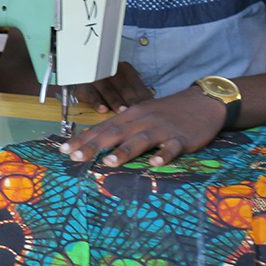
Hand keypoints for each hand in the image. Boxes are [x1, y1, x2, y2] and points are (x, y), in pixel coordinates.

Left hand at [60, 88, 224, 166]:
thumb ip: (122, 127)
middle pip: (115, 133)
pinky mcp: (181, 138)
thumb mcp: (142, 115)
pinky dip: (164, 155)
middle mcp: (142, 121)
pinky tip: (156, 164)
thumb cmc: (167, 112)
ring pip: (140, 139)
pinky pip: (171, 147)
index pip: (102, 128)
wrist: (202, 102)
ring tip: (108, 162)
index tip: (63, 149)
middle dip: (94, 145)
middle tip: (75, 157)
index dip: (83, 139)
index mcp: (130, 116)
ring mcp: (162, 129)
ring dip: (124, 151)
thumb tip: (96, 140)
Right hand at [73, 62, 153, 111]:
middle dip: (132, 101)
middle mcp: (111, 72)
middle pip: (124, 88)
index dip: (145, 99)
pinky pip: (90, 94)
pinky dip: (96, 102)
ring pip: (108, 90)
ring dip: (116, 101)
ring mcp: (96, 79)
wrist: (84, 75)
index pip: (138, 86)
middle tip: (140, 112)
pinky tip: (102, 109)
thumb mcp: (125, 87)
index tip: (152, 111)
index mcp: (126, 70)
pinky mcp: (84, 87)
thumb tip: (152, 109)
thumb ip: (136, 96)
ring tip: (122, 111)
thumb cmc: (112, 87)